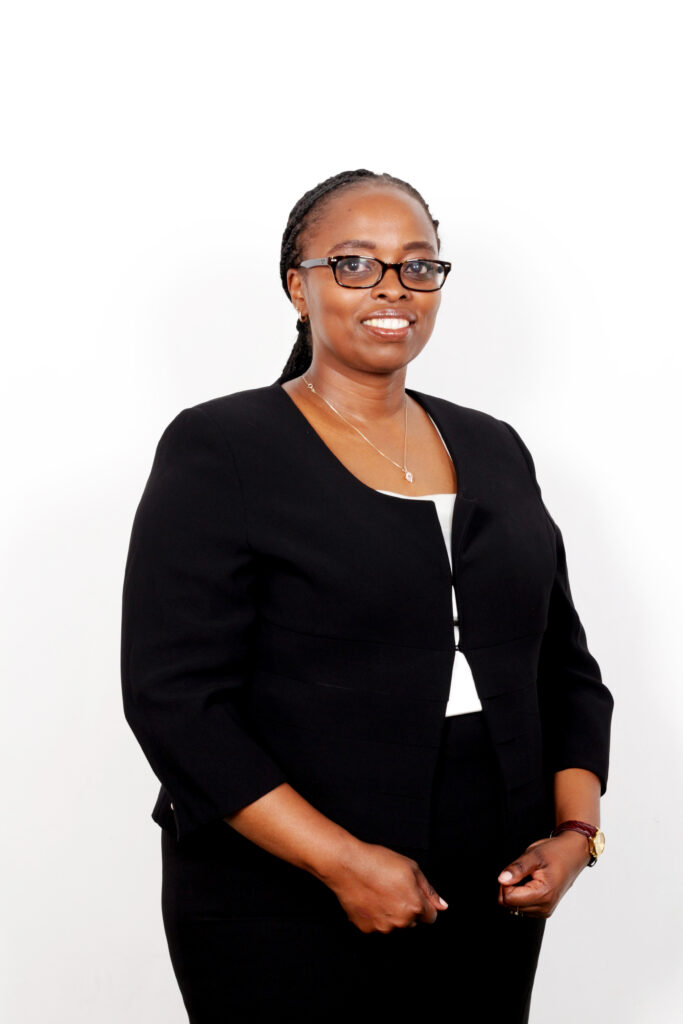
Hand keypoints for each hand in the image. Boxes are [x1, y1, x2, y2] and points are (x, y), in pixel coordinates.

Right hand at [324, 840, 448, 933]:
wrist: (347, 865)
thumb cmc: (379, 862)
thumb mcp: (411, 868)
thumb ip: (429, 890)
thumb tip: (442, 906)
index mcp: (415, 907)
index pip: (430, 917)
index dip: (423, 904)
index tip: (412, 894)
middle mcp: (401, 922)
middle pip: (412, 921)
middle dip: (407, 909)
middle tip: (392, 888)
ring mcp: (382, 928)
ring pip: (394, 925)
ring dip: (391, 914)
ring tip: (378, 892)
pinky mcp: (366, 929)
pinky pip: (376, 925)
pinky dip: (375, 916)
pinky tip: (368, 899)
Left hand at [496, 831, 590, 918]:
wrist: (573, 854)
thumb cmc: (556, 852)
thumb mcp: (534, 854)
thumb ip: (517, 869)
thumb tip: (501, 880)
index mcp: (543, 895)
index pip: (509, 898)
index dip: (505, 882)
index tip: (515, 871)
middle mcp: (544, 907)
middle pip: (510, 905)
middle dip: (510, 887)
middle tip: (522, 873)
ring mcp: (545, 910)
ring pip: (514, 907)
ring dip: (516, 891)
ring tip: (529, 877)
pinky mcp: (543, 909)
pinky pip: (522, 906)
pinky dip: (522, 894)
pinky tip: (531, 883)